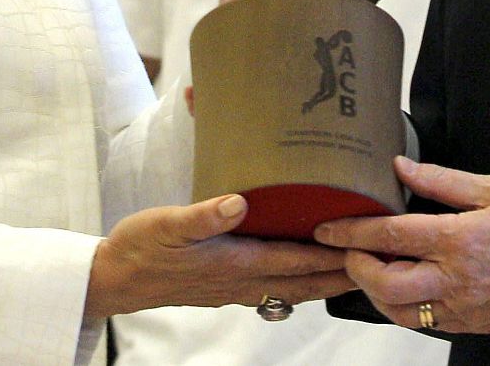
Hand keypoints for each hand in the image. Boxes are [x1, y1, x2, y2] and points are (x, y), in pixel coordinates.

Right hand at [85, 194, 354, 317]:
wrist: (114, 279)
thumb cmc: (141, 248)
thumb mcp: (168, 224)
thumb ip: (204, 214)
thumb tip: (237, 202)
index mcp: (236, 262)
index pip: (298, 260)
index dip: (333, 253)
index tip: (365, 243)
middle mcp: (242, 280)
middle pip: (305, 280)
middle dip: (342, 273)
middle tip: (376, 261)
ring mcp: (234, 287)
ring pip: (292, 287)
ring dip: (325, 280)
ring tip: (353, 269)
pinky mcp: (224, 286)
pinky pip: (274, 288)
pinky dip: (298, 281)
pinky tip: (301, 271)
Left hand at [314, 157, 489, 333]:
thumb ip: (442, 181)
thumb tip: (402, 167)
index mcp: (460, 240)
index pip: (390, 236)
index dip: (351, 230)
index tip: (327, 227)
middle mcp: (456, 279)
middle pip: (385, 284)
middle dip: (356, 267)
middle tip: (349, 250)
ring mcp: (464, 307)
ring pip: (400, 312)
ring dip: (376, 292)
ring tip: (373, 269)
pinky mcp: (473, 325)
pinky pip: (426, 323)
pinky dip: (405, 307)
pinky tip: (406, 286)